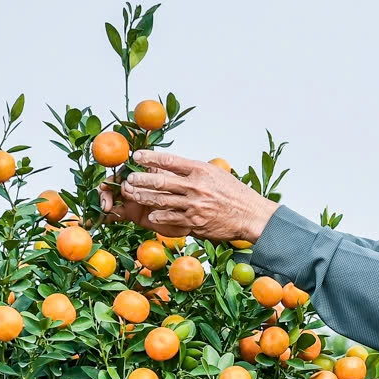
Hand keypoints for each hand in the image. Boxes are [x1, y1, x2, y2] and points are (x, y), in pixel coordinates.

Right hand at [95, 179, 190, 237]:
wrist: (192, 218)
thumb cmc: (187, 196)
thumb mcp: (176, 184)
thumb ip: (159, 176)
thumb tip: (142, 164)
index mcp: (145, 171)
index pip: (124, 171)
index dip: (113, 178)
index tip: (107, 186)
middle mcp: (137, 183)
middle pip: (114, 184)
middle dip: (106, 192)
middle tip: (106, 203)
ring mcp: (132, 198)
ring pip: (112, 197)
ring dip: (103, 203)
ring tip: (104, 210)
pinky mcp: (131, 213)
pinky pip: (114, 213)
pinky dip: (102, 217)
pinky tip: (92, 221)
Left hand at [97, 150, 277, 242]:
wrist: (251, 215)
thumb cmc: (234, 194)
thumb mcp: (216, 174)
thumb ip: (194, 171)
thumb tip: (173, 166)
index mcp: (200, 170)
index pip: (169, 160)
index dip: (150, 158)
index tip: (137, 157)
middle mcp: (196, 186)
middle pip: (160, 181)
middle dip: (140, 179)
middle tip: (128, 179)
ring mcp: (194, 205)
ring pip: (161, 200)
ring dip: (143, 197)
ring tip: (131, 194)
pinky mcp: (194, 222)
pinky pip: (170, 219)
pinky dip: (158, 217)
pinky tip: (150, 215)